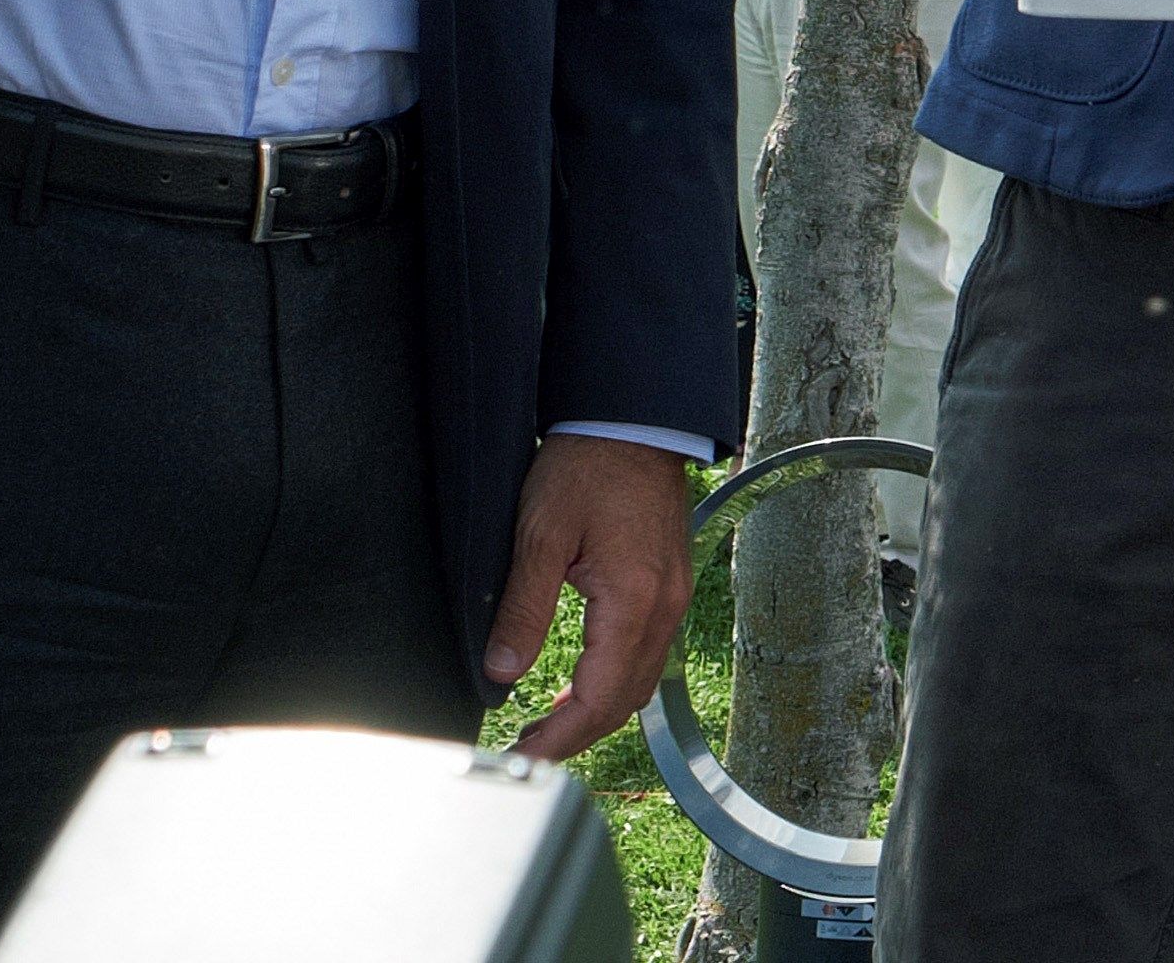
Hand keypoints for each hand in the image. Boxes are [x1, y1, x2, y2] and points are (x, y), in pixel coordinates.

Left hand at [479, 431, 695, 764]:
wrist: (632, 418)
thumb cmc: (586, 465)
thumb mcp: (540, 534)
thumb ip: (522, 608)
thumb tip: (501, 671)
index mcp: (634, 602)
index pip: (599, 699)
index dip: (560, 737)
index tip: (525, 754)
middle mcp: (663, 609)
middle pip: (624, 701)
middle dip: (577, 734)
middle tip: (529, 749)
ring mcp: (672, 598)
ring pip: (638, 681)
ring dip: (595, 711)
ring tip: (548, 725)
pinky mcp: (668, 585)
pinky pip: (645, 653)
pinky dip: (612, 680)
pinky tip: (581, 682)